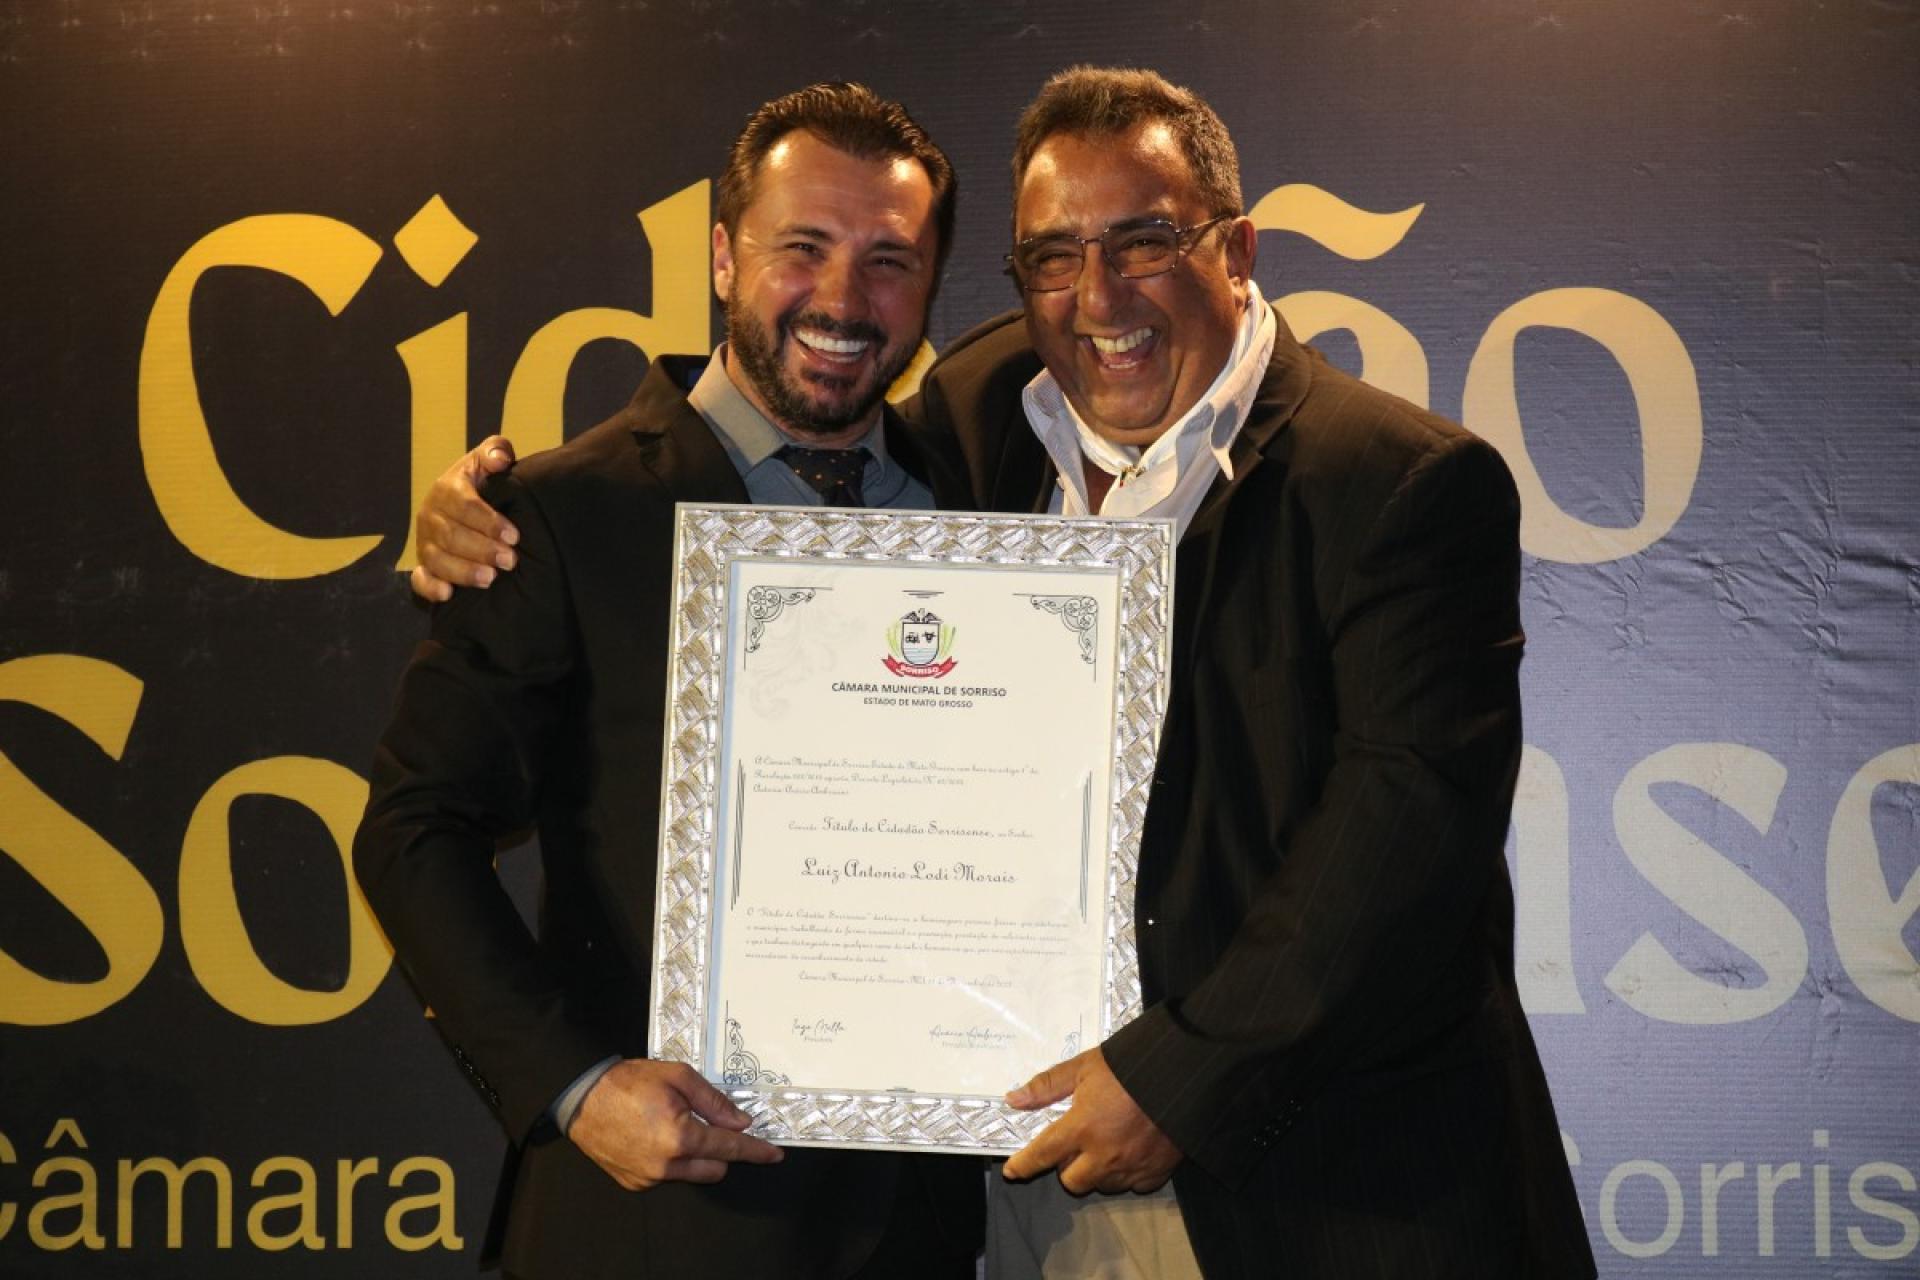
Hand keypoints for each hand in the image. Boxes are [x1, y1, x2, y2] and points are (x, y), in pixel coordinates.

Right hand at [409, 434, 520, 601]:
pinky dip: (431, 588)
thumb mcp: (489, 460)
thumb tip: (500, 460)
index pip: (464, 505)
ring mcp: (425, 542)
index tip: (514, 535)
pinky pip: (420, 579)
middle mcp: (431, 515)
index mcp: (447, 488)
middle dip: (482, 549)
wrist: (470, 503)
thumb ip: (496, 450)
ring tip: (490, 578)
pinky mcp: (424, 564)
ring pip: (437, 559)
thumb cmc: (486, 482)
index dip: (488, 521)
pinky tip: (448, 594)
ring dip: (463, 571)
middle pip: (451, 535)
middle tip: (510, 560)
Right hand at [568, 1058, 783, 1190]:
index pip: (730, 1148)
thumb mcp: (678, 1077)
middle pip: (716, 1168)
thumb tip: (740, 1122)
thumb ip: (714, 1101)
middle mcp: (666, 1165)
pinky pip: (667, 1176)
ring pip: (692, 1174)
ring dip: (695, 1156)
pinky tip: (653, 1137)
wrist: (582, 1097)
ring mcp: (648, 1178)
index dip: (755, 1151)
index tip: (774, 1154)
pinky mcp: (634, 1183)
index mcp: (680, 1136)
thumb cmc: (629, 1081)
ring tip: (672, 1125)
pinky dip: (670, 1161)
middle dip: (720, 1149)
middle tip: (706, 1122)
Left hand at [1001, 1048, 1181, 1194]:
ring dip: (1095, 1172)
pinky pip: (1131, 1186)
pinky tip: (1130, 1152)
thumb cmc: (1129, 1065)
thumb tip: (1014, 1099)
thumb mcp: (1084, 1067)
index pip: (1042, 1155)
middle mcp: (1104, 1155)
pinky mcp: (1156, 1173)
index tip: (1013, 1170)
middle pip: (1071, 1182)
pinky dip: (1126, 1174)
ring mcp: (1131, 1167)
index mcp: (1082, 1127)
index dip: (1024, 1165)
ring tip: (1105, 1145)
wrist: (1183, 1072)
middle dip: (1067, 1166)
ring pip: (1101, 1186)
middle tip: (1075, 1143)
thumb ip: (1047, 1085)